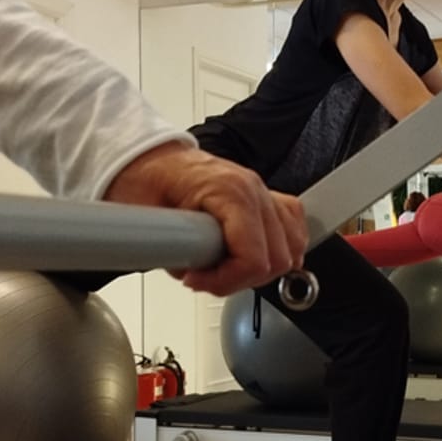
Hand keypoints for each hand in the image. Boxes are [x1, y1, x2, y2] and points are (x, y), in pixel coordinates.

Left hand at [103, 141, 306, 295]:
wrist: (152, 159)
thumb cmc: (149, 180)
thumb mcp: (148, 215)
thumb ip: (170, 247)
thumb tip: (189, 273)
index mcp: (229, 191)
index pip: (253, 258)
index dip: (224, 281)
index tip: (196, 280)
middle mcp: (254, 190)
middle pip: (277, 259)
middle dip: (240, 279)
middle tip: (206, 277)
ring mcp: (264, 193)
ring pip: (292, 248)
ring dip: (261, 269)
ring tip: (226, 268)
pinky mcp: (267, 199)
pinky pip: (294, 229)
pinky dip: (279, 250)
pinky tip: (251, 257)